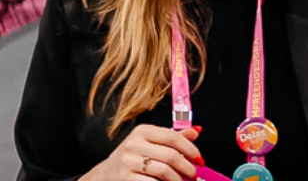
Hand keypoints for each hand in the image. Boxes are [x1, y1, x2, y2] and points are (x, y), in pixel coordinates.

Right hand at [81, 125, 200, 180]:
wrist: (107, 174)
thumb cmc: (133, 158)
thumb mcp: (150, 143)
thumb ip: (172, 138)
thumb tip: (196, 131)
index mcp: (142, 131)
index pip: (173, 136)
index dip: (191, 149)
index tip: (199, 160)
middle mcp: (134, 144)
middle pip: (171, 155)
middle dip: (187, 168)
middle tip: (192, 175)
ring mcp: (128, 161)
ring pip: (164, 171)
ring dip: (178, 180)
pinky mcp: (126, 177)